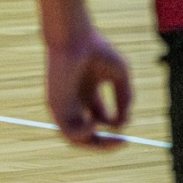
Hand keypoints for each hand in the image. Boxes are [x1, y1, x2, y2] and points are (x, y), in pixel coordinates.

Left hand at [43, 23, 132, 148]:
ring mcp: (64, 106)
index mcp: (88, 93)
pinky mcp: (56, 106)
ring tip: (111, 138)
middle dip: (106, 143)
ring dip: (95, 143)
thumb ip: (125, 98)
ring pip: (76, 138)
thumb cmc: (97, 50)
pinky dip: (84, 133)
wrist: (75, 38)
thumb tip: (124, 123)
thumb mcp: (119, 76)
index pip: (101, 119)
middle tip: (123, 142)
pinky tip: (96, 123)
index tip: (127, 127)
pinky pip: (68, 131)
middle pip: (89, 133)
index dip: (116, 127)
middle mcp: (75, 102)